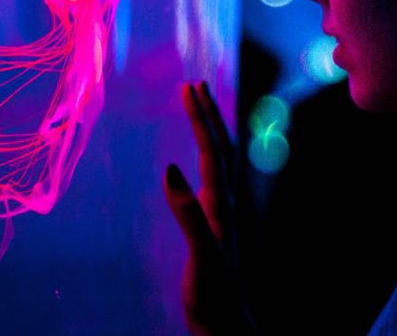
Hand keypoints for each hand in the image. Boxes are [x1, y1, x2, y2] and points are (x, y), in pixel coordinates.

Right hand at [164, 81, 254, 335]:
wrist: (225, 323)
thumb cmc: (212, 294)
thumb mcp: (201, 255)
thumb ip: (189, 215)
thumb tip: (172, 171)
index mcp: (219, 205)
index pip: (211, 151)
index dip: (200, 119)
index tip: (188, 88)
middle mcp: (223, 204)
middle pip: (220, 149)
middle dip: (208, 115)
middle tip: (195, 85)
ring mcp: (219, 214)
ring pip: (218, 162)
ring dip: (209, 131)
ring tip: (199, 109)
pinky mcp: (212, 226)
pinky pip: (209, 180)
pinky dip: (202, 159)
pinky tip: (193, 162)